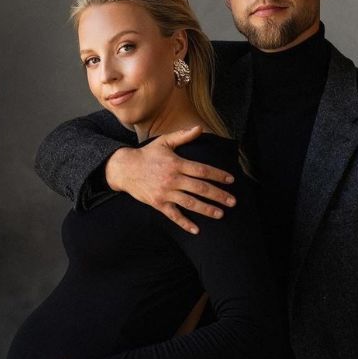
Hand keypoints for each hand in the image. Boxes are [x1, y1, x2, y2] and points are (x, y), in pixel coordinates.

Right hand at [105, 126, 235, 233]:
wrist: (124, 169)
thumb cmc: (147, 154)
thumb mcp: (164, 142)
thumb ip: (182, 136)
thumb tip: (199, 128)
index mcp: (176, 163)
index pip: (202, 170)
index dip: (218, 175)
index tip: (231, 180)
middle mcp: (172, 179)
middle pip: (200, 188)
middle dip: (218, 195)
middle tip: (232, 201)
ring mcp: (165, 193)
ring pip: (190, 203)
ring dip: (207, 209)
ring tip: (220, 214)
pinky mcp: (158, 203)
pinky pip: (174, 215)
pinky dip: (185, 223)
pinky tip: (196, 230)